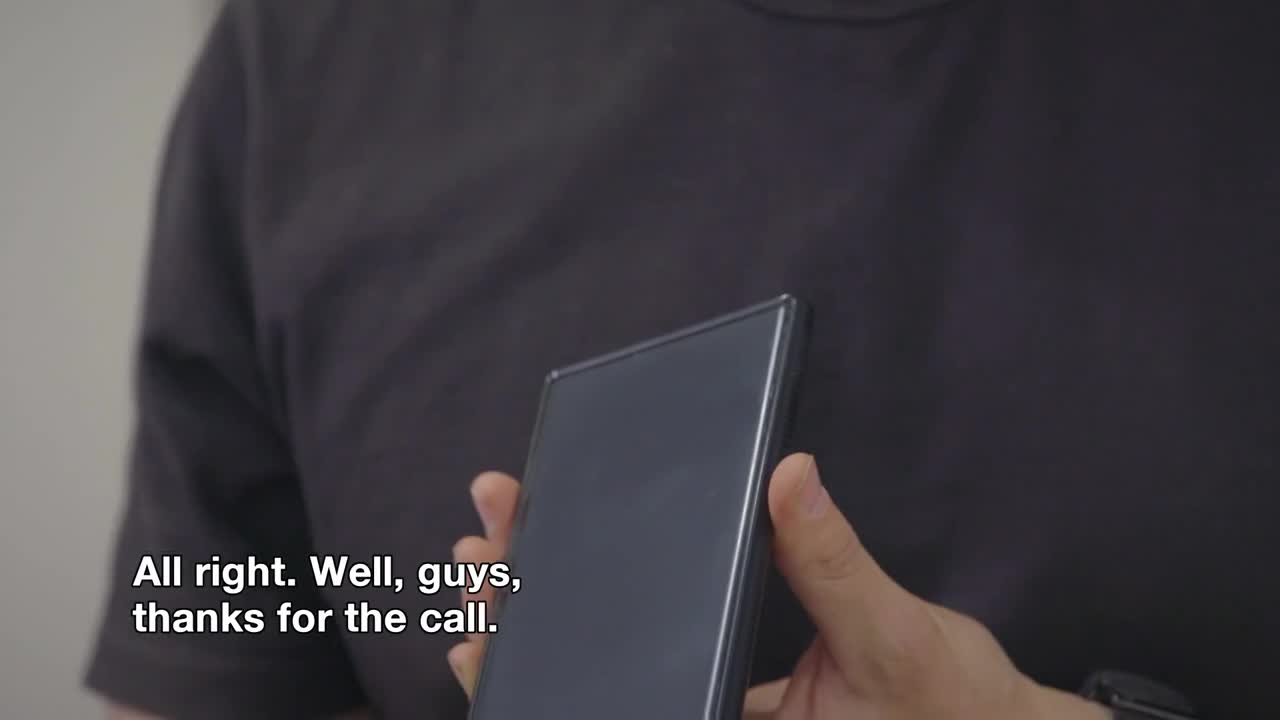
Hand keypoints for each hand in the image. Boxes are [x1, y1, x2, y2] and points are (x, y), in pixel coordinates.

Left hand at [447, 454, 1108, 718]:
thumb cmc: (950, 706)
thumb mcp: (892, 638)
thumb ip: (833, 568)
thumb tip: (789, 480)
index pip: (606, 706)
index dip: (530, 663)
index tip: (482, 610)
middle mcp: (704, 719)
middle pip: (589, 687)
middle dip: (522, 621)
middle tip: (479, 552)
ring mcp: (713, 710)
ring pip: (612, 670)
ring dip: (557, 609)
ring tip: (504, 549)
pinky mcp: (731, 693)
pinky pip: (657, 654)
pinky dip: (615, 606)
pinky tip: (589, 561)